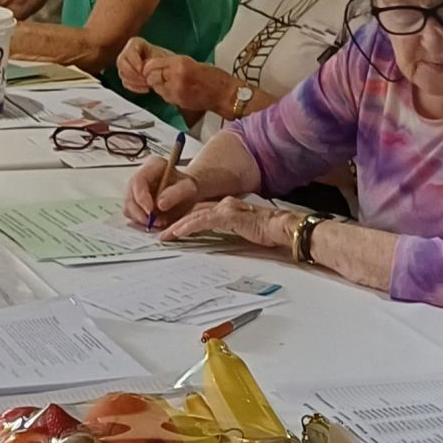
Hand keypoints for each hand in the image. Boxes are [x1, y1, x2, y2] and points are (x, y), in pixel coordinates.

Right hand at [117, 37, 168, 94]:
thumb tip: (143, 69)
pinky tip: (147, 89)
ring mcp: (125, 65)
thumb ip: (152, 61)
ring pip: (122, 73)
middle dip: (133, 73)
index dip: (134, 62)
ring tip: (148, 84)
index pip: (128, 52)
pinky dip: (136, 87)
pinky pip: (126, 83)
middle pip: (121, 63)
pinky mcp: (127, 75)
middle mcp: (128, 52)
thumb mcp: (162, 57)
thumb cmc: (166, 60)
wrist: (168, 68)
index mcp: (136, 43)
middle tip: (145, 79)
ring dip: (135, 81)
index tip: (142, 70)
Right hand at [124, 157, 201, 227]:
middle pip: (130, 195)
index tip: (150, 211)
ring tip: (158, 222)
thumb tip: (160, 204)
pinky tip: (155, 222)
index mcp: (152, 165)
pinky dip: (141, 222)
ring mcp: (135, 190)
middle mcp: (140, 176)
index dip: (141, 197)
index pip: (138, 180)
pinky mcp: (135, 202)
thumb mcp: (188, 187)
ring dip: (141, 218)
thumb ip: (176, 193)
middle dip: (140, 212)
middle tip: (153, 222)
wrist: (188, 192)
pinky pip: (132, 214)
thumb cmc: (187, 186)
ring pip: (129, 207)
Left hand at [142, 55, 236, 114]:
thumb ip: (174, 65)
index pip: (152, 64)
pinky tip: (173, 90)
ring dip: (157, 85)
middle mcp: (176, 77)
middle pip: (151, 76)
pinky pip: (164, 96)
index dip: (149, 66)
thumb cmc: (215, 78)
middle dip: (150, 76)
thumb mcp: (192, 63)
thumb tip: (160, 67)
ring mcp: (176, 91)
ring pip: (156, 87)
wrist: (226, 95)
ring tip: (165, 83)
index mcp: (180, 63)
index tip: (149, 67)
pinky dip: (165, 93)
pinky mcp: (179, 102)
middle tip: (154, 76)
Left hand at [159, 196, 297, 247]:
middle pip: (194, 212)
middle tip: (159, 232)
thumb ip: (231, 230)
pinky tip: (177, 232)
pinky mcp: (229, 216)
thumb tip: (221, 238)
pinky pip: (203, 221)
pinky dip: (188, 226)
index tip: (170, 229)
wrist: (283, 227)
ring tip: (163, 235)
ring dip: (176, 226)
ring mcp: (226, 209)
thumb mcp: (245, 230)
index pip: (201, 212)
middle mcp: (224, 204)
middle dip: (175, 222)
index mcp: (228, 207)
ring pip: (195, 216)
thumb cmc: (269, 231)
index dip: (184, 220)